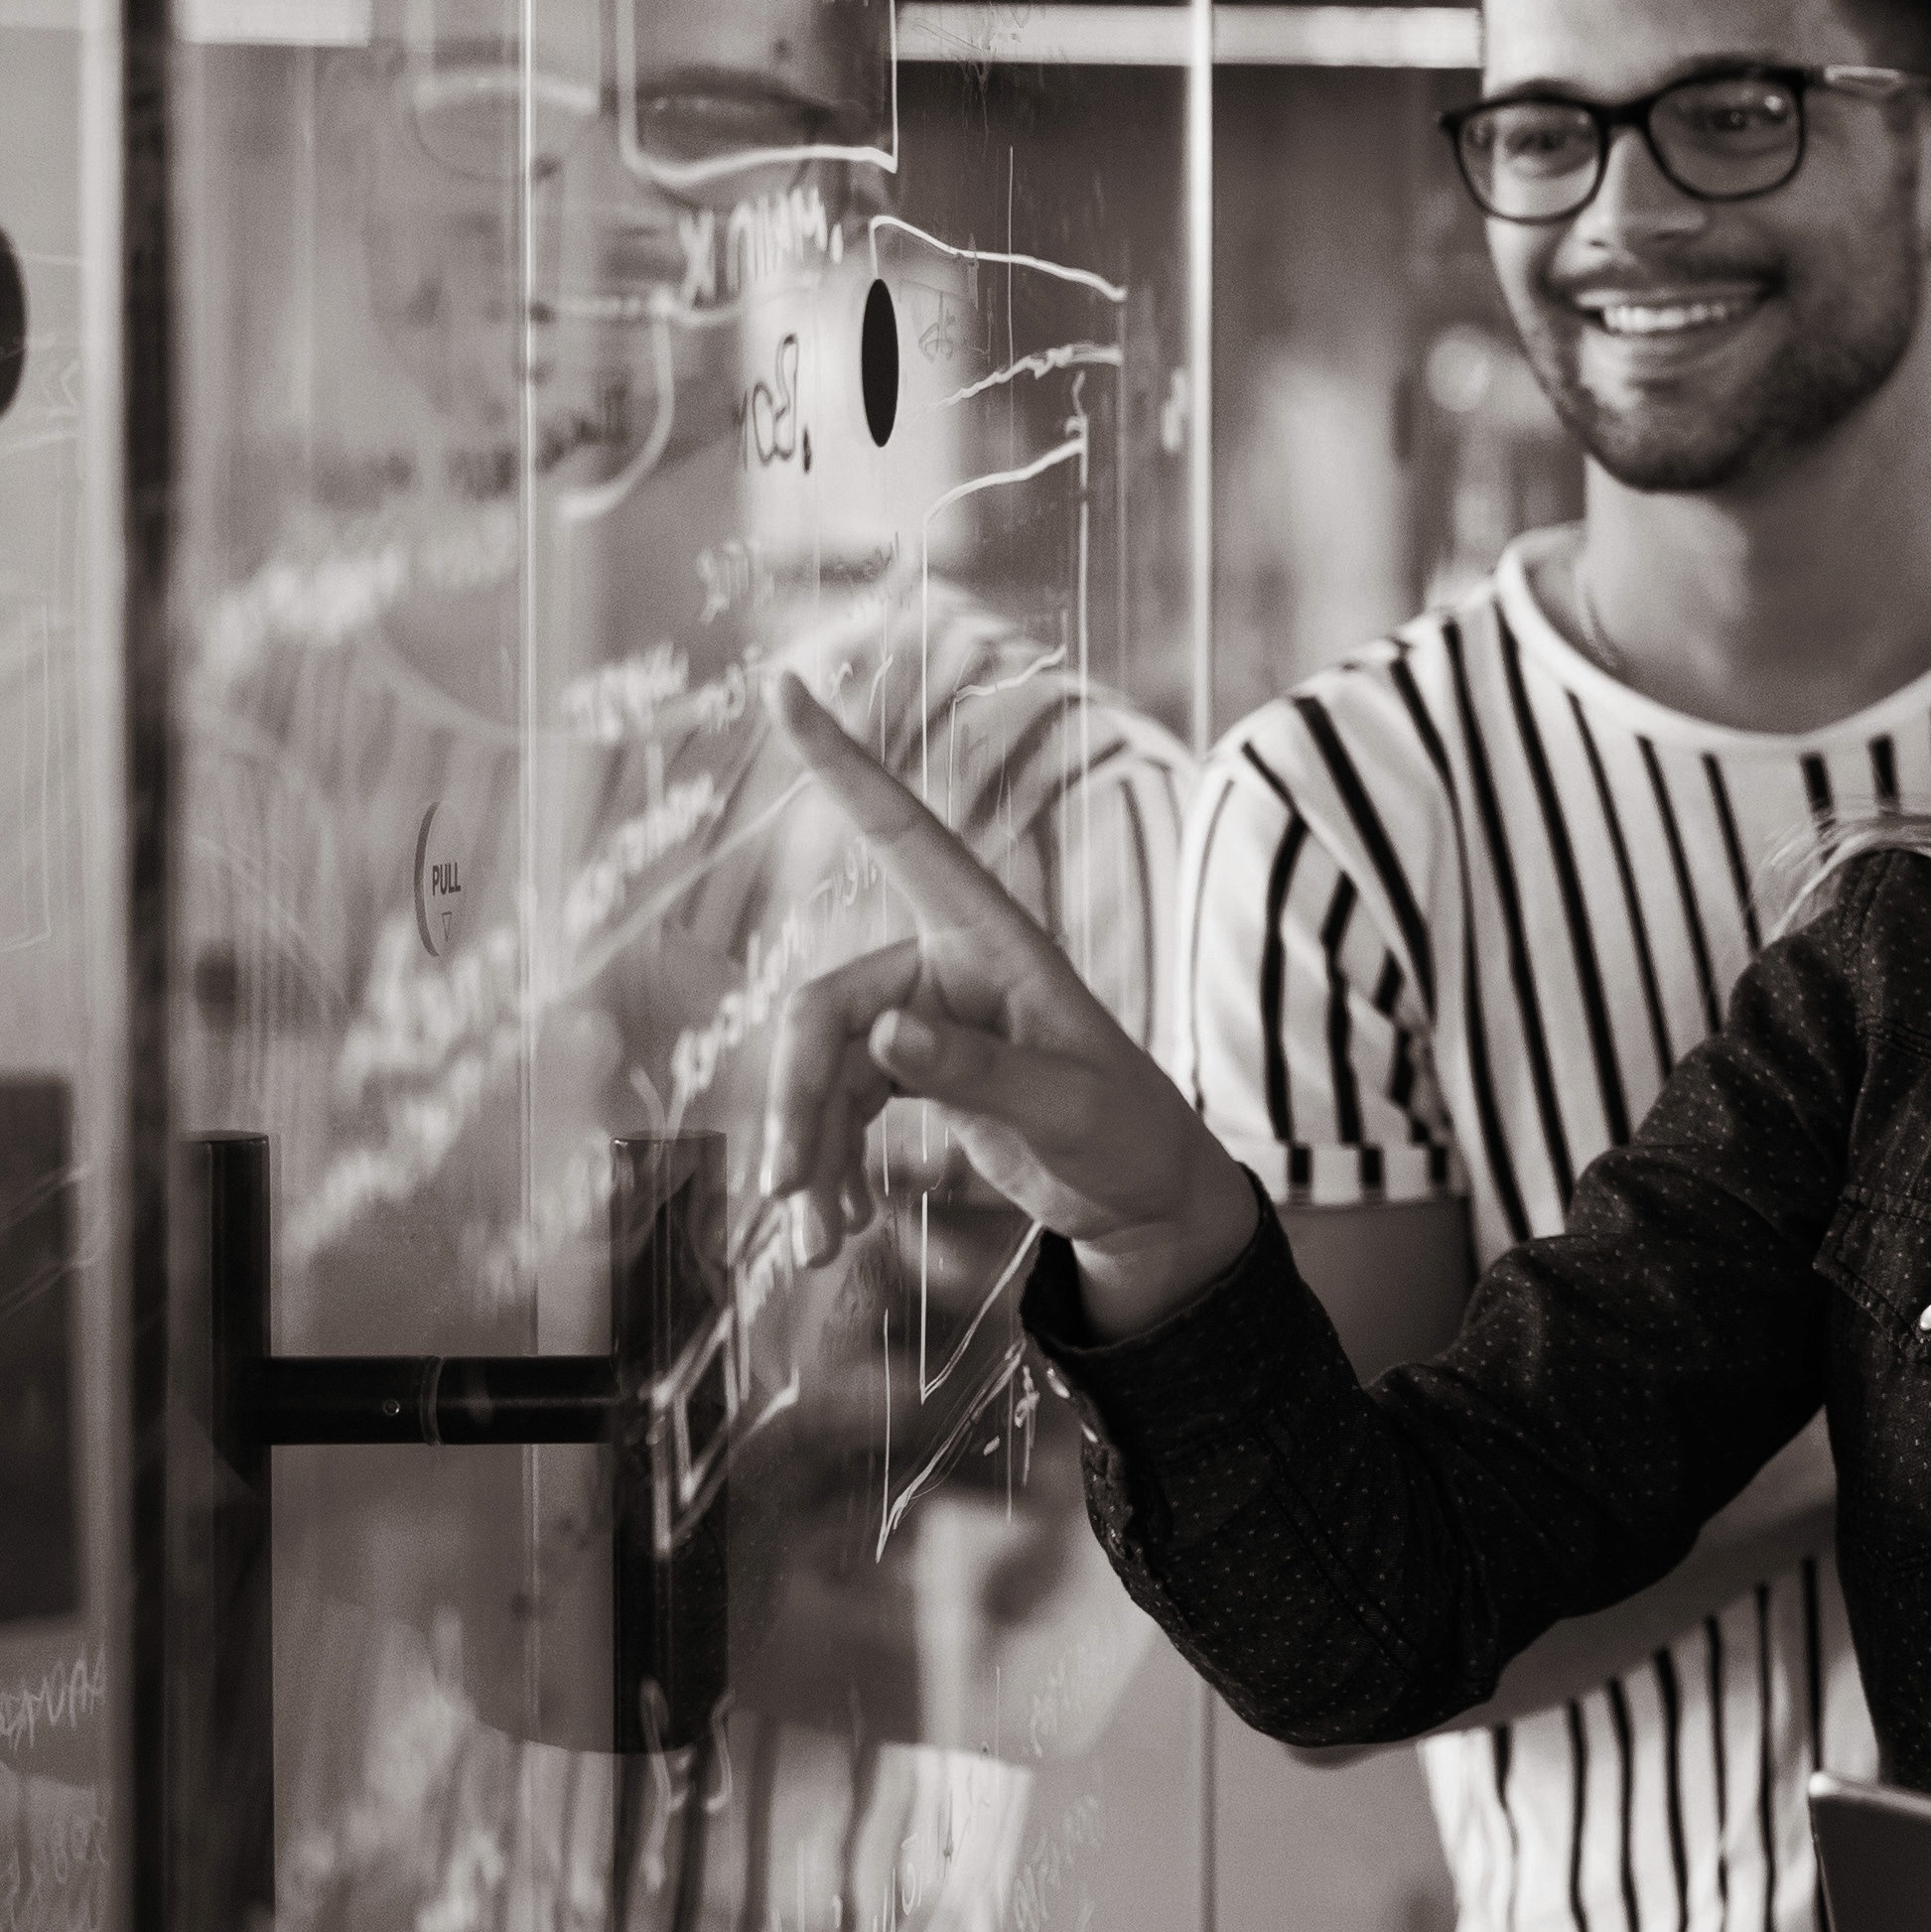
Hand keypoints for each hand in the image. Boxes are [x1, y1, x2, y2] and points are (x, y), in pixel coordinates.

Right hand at [758, 675, 1256, 1328]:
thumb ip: (978, 1074)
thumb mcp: (1068, 1109)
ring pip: (819, 1070)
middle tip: (786, 1195)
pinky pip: (834, 1108)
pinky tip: (825, 1237)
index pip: (907, 834)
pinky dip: (823, 1169)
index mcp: (994, 941)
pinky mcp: (911, 1073)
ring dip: (804, 1155)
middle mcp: (948, 967)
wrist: (1146, 1202)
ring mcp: (923, 1020)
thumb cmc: (1129, 1138)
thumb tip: (885, 1034)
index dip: (843, 764)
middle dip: (795, 1103)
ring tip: (808, 1248)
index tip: (784, 684)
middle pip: (823, 1011)